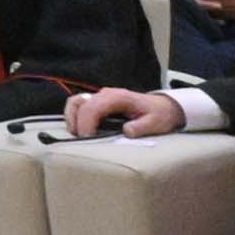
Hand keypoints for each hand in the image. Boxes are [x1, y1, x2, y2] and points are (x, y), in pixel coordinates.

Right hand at [57, 85, 179, 138]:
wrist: (162, 106)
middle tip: (82, 140)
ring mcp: (101, 97)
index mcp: (118, 97)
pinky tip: (80, 129)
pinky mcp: (98, 102)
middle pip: (79, 103)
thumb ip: (141, 127)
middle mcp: (106, 94)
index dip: (86, 123)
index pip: (93, 107)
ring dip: (72, 118)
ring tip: (78, 135)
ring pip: (75, 102)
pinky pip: (79, 105)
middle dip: (77, 123)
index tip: (87, 139)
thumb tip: (126, 132)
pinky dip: (74, 116)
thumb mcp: (155, 122)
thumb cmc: (159, 114)